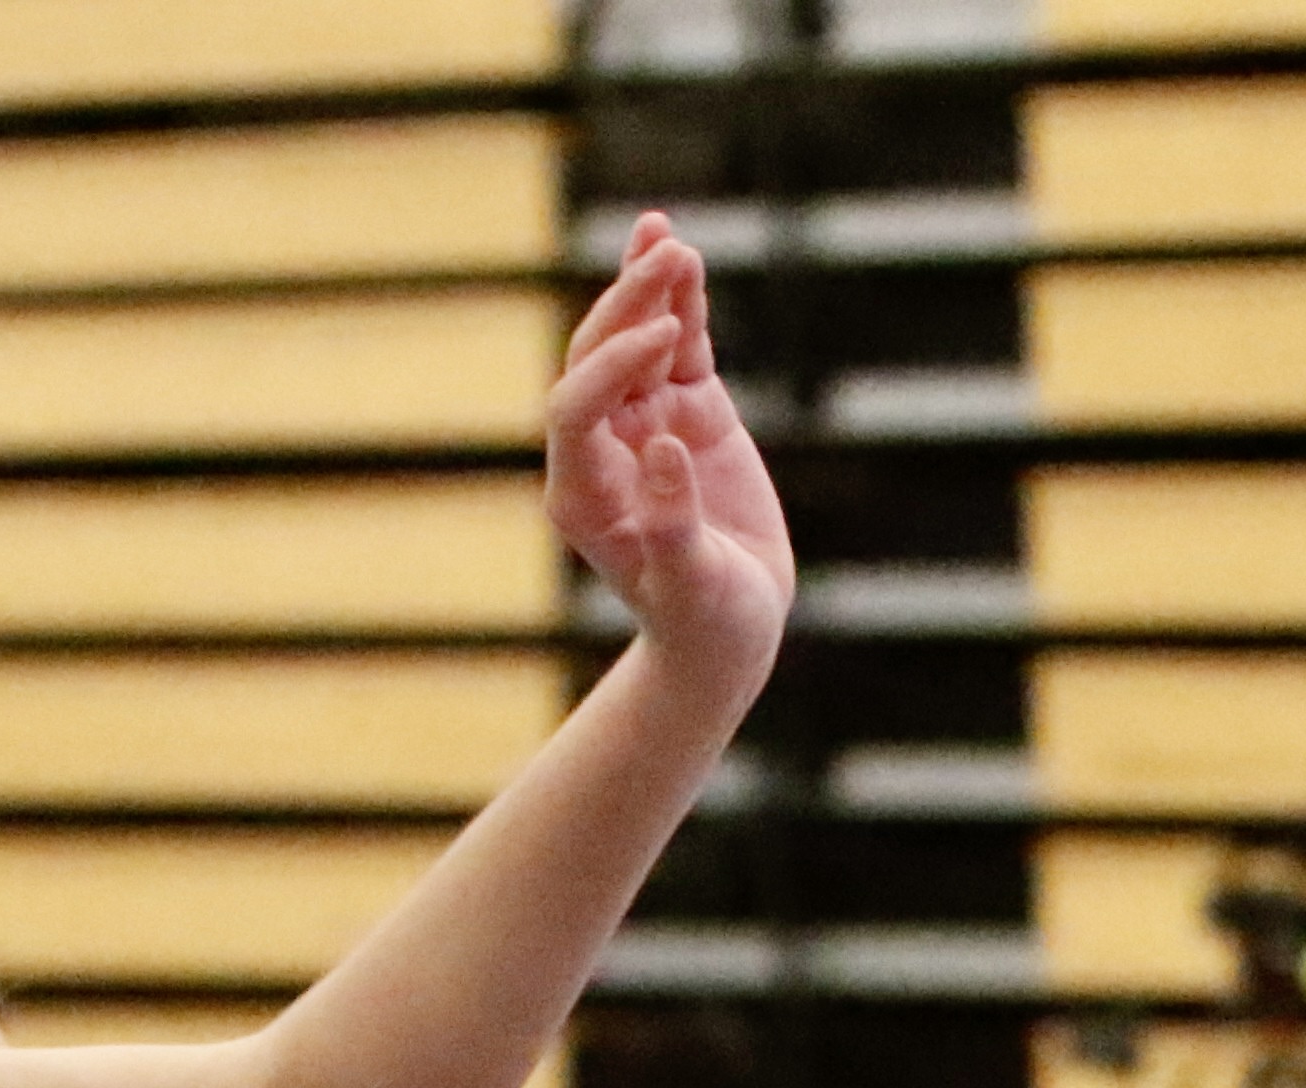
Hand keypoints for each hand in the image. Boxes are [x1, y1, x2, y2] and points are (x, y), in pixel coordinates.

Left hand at [550, 215, 796, 700]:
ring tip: (668, 239)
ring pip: (635, 342)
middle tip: (665, 261)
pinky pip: (680, 349)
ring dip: (648, 290)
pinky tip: (682, 256)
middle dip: (627, 309)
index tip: (661, 342)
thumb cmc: (705, 622)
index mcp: (582, 493)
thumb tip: (663, 446)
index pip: (575, 407)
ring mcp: (645, 424)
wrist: (730, 631)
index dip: (609, 366)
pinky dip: (682, 305)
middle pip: (596, 358)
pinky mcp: (688, 412)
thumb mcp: (693, 586)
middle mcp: (602, 448)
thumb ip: (673, 525)